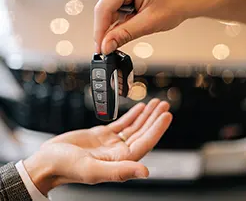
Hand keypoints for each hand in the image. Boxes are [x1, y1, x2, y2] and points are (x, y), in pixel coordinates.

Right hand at [24, 99, 171, 194]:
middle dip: (154, 118)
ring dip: (146, 115)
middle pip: (142, 132)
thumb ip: (120, 171)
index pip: (145, 142)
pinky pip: (122, 123)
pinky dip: (132, 115)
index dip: (157, 129)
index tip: (167, 115)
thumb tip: (146, 172)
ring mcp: (111, 142)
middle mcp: (119, 152)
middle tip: (164, 105)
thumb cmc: (66, 167)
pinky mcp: (103, 135)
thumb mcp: (92, 169)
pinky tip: (139, 108)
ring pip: (134, 126)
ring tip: (156, 104)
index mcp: (120, 161)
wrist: (48, 161)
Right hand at [94, 0, 221, 53]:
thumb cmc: (176, 4)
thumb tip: (105, 45)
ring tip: (131, 31)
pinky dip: (119, 21)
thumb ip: (124, 34)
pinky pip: (115, 8)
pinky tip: (129, 25)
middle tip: (109, 48)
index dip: (99, 31)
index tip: (100, 48)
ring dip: (115, 25)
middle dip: (107, 30)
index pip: (104, 8)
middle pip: (104, 9)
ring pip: (109, 10)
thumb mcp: (148, 23)